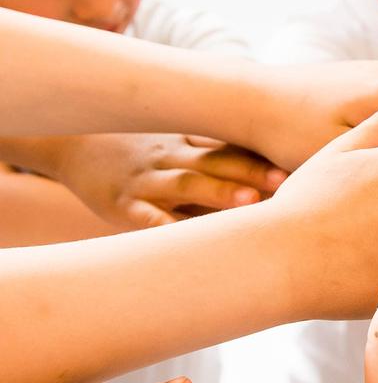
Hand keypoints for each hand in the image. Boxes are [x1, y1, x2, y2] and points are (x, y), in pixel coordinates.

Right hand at [54, 134, 286, 228]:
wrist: (71, 143)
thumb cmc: (140, 150)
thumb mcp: (178, 143)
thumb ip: (221, 152)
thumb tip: (279, 168)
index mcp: (192, 146)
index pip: (234, 148)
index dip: (265, 156)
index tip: (301, 163)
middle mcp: (173, 158)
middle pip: (218, 163)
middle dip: (253, 173)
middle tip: (288, 182)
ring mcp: (147, 181)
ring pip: (186, 184)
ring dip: (218, 192)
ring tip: (250, 203)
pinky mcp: (120, 204)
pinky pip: (144, 216)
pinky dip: (161, 225)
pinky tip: (183, 238)